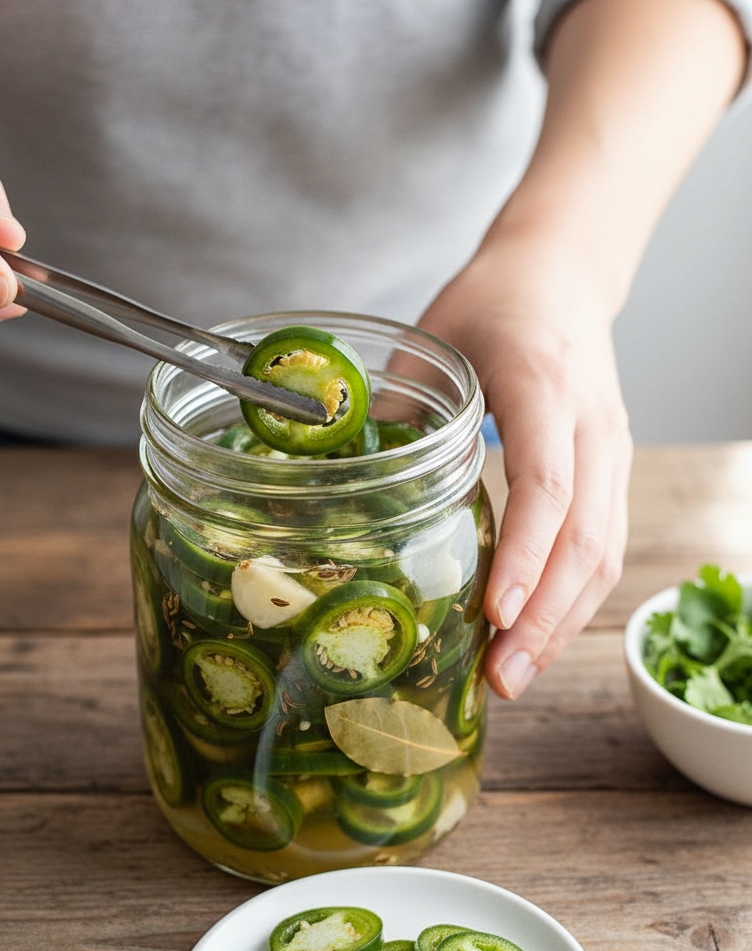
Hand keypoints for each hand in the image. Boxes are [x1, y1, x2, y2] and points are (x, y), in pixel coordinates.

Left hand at [417, 229, 632, 698]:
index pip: (548, 480)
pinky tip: (535, 638)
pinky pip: (605, 547)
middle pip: (587, 537)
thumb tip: (337, 485)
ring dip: (563, 624)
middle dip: (545, 618)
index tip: (497, 612)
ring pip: (605, 554)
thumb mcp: (431, 340)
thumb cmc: (494, 301)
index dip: (524, 552)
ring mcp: (612, 451)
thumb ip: (393, 411)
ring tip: (514, 677)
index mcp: (543, 383)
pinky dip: (572, 602)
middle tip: (499, 678)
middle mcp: (593, 423)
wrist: (565, 272)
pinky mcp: (612, 472)